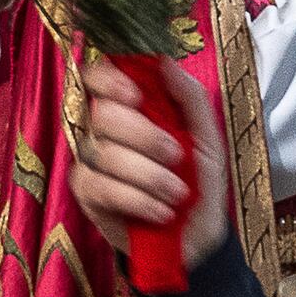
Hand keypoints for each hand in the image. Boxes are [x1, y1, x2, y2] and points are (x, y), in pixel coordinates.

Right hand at [70, 72, 228, 272]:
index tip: (136, 95)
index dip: (109, 80)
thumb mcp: (207, 136)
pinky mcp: (87, 195)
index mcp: (130, 107)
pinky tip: (160, 211)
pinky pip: (100, 186)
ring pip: (102, 153)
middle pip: (101, 113)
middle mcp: (104, 130)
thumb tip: (165, 60)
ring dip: (148, 175)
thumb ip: (189, 96)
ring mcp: (92, 161)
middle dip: (144, 136)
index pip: (97, 76)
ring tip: (176, 193)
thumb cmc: (200, 180)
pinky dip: (136, 199)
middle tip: (177, 156)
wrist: (200, 236)